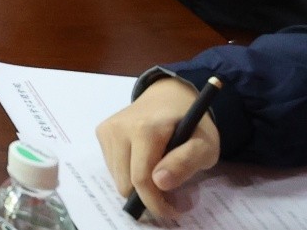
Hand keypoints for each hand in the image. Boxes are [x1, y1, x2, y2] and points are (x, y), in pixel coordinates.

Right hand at [97, 77, 222, 221]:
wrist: (169, 95)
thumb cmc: (192, 123)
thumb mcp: (205, 144)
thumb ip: (185, 162)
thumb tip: (160, 182)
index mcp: (145, 129)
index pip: (141, 179)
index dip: (156, 203)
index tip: (173, 211)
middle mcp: (119, 128)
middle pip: (125, 183)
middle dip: (147, 196)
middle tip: (169, 193)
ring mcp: (107, 129)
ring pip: (116, 178)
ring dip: (136, 185)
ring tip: (157, 174)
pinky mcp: (102, 131)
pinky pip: (112, 167)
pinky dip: (127, 172)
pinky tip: (142, 160)